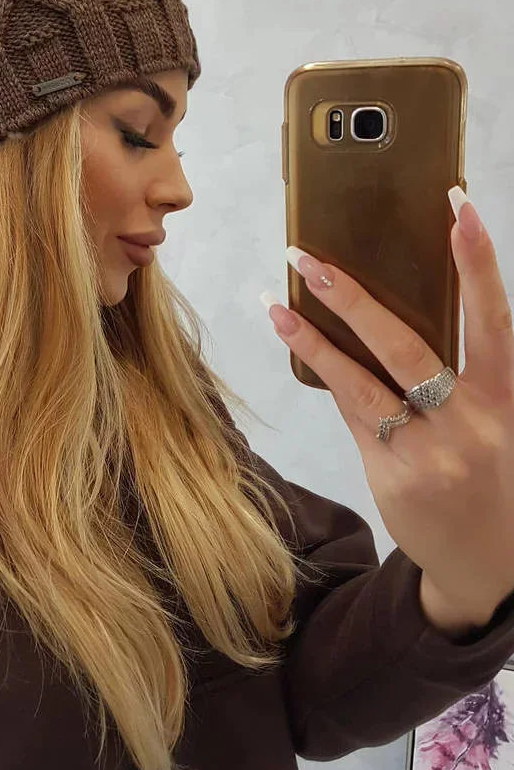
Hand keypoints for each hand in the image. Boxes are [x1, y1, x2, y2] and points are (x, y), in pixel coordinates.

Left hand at [263, 189, 513, 628]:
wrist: (491, 566)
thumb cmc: (492, 476)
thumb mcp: (493, 422)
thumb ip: (456, 376)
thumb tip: (386, 313)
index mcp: (502, 399)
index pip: (491, 317)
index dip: (476, 261)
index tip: (457, 203)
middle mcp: (468, 423)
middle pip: (404, 346)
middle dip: (352, 297)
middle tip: (308, 256)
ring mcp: (427, 453)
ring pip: (360, 381)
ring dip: (314, 336)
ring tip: (278, 299)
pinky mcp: (392, 476)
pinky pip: (352, 414)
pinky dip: (326, 373)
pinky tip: (296, 339)